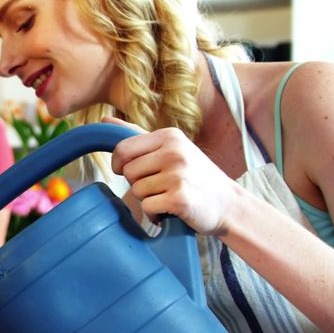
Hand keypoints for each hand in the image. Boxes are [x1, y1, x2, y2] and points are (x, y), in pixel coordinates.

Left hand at [104, 116, 240, 235]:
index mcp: (170, 136)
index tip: (127, 171)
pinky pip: (147, 207)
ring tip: (168, 196)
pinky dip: (155, 214)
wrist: (228, 204)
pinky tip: (170, 210)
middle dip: (137, 183)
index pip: (122, 149)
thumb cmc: (195, 175)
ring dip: (148, 199)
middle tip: (159, 186)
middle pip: (127, 172)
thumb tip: (105, 119)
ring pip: (136, 190)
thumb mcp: (172, 147)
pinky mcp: (180, 199)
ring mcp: (178, 175)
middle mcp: (174, 152)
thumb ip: (137, 134)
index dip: (118, 164)